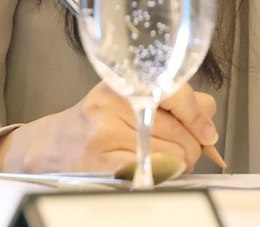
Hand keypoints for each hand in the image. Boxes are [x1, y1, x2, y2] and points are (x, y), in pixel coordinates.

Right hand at [0, 81, 217, 173]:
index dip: (197, 116)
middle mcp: (113, 106)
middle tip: (182, 150)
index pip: (176, 93)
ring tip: (162, 159)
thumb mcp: (131, 96)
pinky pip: (153, 175)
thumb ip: (174, 99)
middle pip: (179, 133)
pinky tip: (152, 170)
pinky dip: (162, 177)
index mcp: (124, 82)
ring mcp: (106, 138)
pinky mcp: (104, 168)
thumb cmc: (97, 121)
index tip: (207, 132)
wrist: (51, 147)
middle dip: (190, 147)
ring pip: (171, 158)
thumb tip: (208, 113)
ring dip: (178, 165)